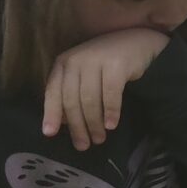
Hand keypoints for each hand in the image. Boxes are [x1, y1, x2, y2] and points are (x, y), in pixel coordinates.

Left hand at [43, 28, 169, 150]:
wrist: (136, 43)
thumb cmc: (106, 64)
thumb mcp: (83, 76)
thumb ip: (71, 94)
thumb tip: (62, 122)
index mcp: (64, 63)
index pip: (53, 92)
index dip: (51, 113)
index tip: (50, 134)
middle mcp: (76, 60)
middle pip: (71, 99)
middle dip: (77, 125)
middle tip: (83, 145)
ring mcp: (95, 61)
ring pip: (89, 99)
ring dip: (94, 123)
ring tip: (99, 139)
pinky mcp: (116, 65)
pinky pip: (110, 93)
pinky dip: (111, 111)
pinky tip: (111, 125)